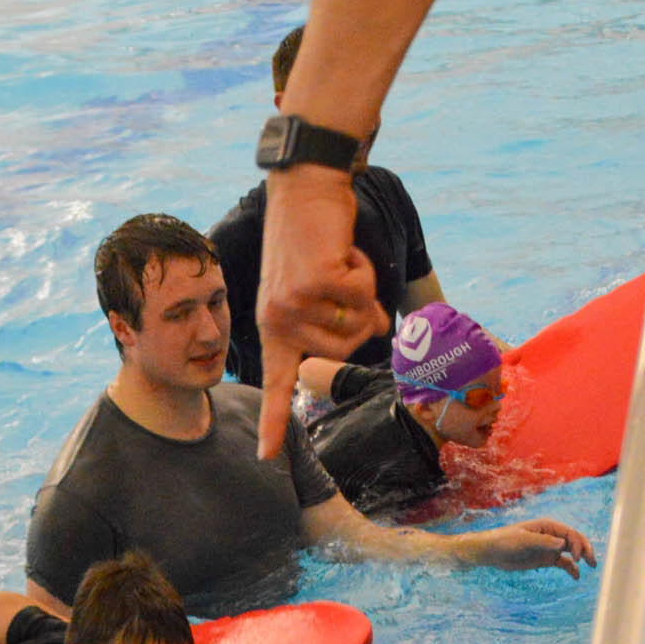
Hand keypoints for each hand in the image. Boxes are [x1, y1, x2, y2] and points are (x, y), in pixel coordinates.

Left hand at [256, 167, 386, 459]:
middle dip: (359, 316)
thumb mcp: (318, 282)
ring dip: (361, 290)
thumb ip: (338, 316)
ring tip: (337, 262)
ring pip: (357, 324)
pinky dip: (363, 271)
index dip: (274, 422)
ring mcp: (294, 303)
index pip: (275, 383)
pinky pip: (362, 297)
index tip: (266, 457)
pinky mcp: (314, 283)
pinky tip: (342, 251)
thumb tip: (378, 331)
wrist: (306, 186)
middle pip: (345, 349)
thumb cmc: (315, 234)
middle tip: (342, 278)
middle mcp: (279, 320)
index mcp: (275, 326)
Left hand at [460, 517, 596, 578]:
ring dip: (582, 558)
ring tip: (592, 566)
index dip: (578, 544)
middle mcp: (552, 536)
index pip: (570, 534)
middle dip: (586, 549)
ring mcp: (549, 548)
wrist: (492, 552)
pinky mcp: (545, 559)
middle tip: (593, 562)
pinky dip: (571, 569)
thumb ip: (543, 541)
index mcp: (548, 526)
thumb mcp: (523, 540)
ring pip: (572, 552)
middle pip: (575, 541)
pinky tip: (576, 576)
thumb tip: (563, 544)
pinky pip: (563, 563)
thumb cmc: (505, 541)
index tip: (576, 558)